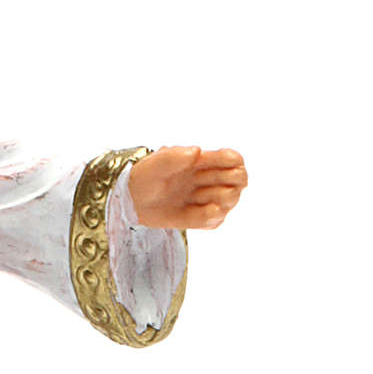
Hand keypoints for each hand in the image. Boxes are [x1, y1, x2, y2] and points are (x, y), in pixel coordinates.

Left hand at [128, 146, 246, 229]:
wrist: (132, 200)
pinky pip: (217, 221)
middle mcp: (208, 179)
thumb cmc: (145, 176)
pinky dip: (209, 218)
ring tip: (197, 198)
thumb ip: (175, 156)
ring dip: (220, 200)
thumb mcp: (156, 162)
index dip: (234, 162)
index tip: (221, 167)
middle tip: (209, 185)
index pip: (234, 159)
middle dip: (233, 183)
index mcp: (203, 161)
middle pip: (240, 179)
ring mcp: (205, 199)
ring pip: (231, 200)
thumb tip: (196, 152)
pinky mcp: (200, 218)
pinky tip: (193, 214)